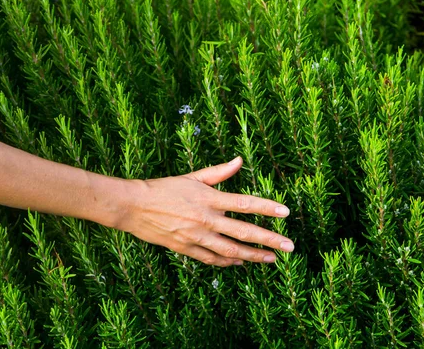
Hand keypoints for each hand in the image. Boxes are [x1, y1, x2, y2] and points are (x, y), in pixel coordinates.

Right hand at [114, 157, 294, 266]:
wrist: (134, 206)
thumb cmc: (164, 188)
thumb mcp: (193, 177)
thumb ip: (219, 172)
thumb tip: (240, 160)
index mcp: (209, 199)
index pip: (246, 204)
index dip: (268, 208)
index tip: (286, 213)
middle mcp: (206, 220)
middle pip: (244, 232)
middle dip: (269, 240)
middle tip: (289, 247)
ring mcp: (196, 237)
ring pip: (231, 251)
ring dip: (253, 256)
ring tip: (271, 259)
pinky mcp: (186, 249)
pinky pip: (212, 259)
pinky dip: (228, 262)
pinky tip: (240, 263)